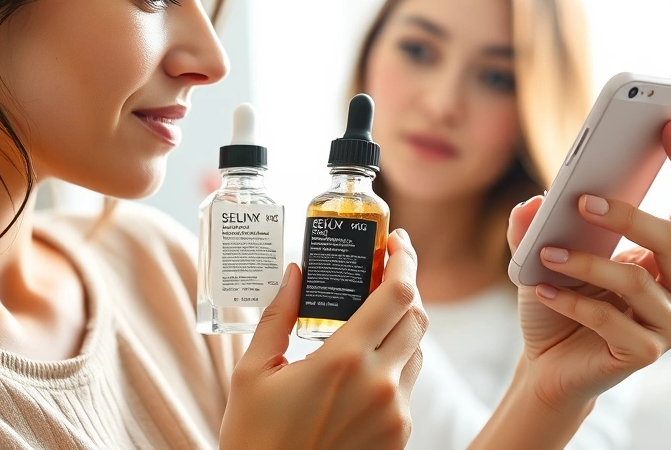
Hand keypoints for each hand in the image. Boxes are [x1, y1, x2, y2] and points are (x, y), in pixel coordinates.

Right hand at [220, 229, 427, 449]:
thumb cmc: (256, 439)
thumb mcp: (253, 373)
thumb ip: (277, 316)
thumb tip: (296, 271)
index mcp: (343, 361)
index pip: (397, 294)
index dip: (406, 259)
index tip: (398, 241)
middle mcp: (380, 384)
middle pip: (417, 317)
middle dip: (406, 287)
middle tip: (383, 273)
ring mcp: (396, 413)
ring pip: (416, 350)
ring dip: (401, 326)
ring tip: (370, 319)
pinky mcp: (400, 436)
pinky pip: (409, 384)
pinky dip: (395, 364)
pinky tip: (364, 365)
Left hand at [509, 119, 670, 410]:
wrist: (550, 364)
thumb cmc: (561, 301)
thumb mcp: (545, 254)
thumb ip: (538, 225)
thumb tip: (535, 202)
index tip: (669, 125)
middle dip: (628, 214)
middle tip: (584, 200)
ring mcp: (670, 323)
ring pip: (636, 279)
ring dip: (586, 263)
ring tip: (547, 253)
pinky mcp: (645, 352)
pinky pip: (610, 319)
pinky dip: (572, 302)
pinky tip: (542, 289)